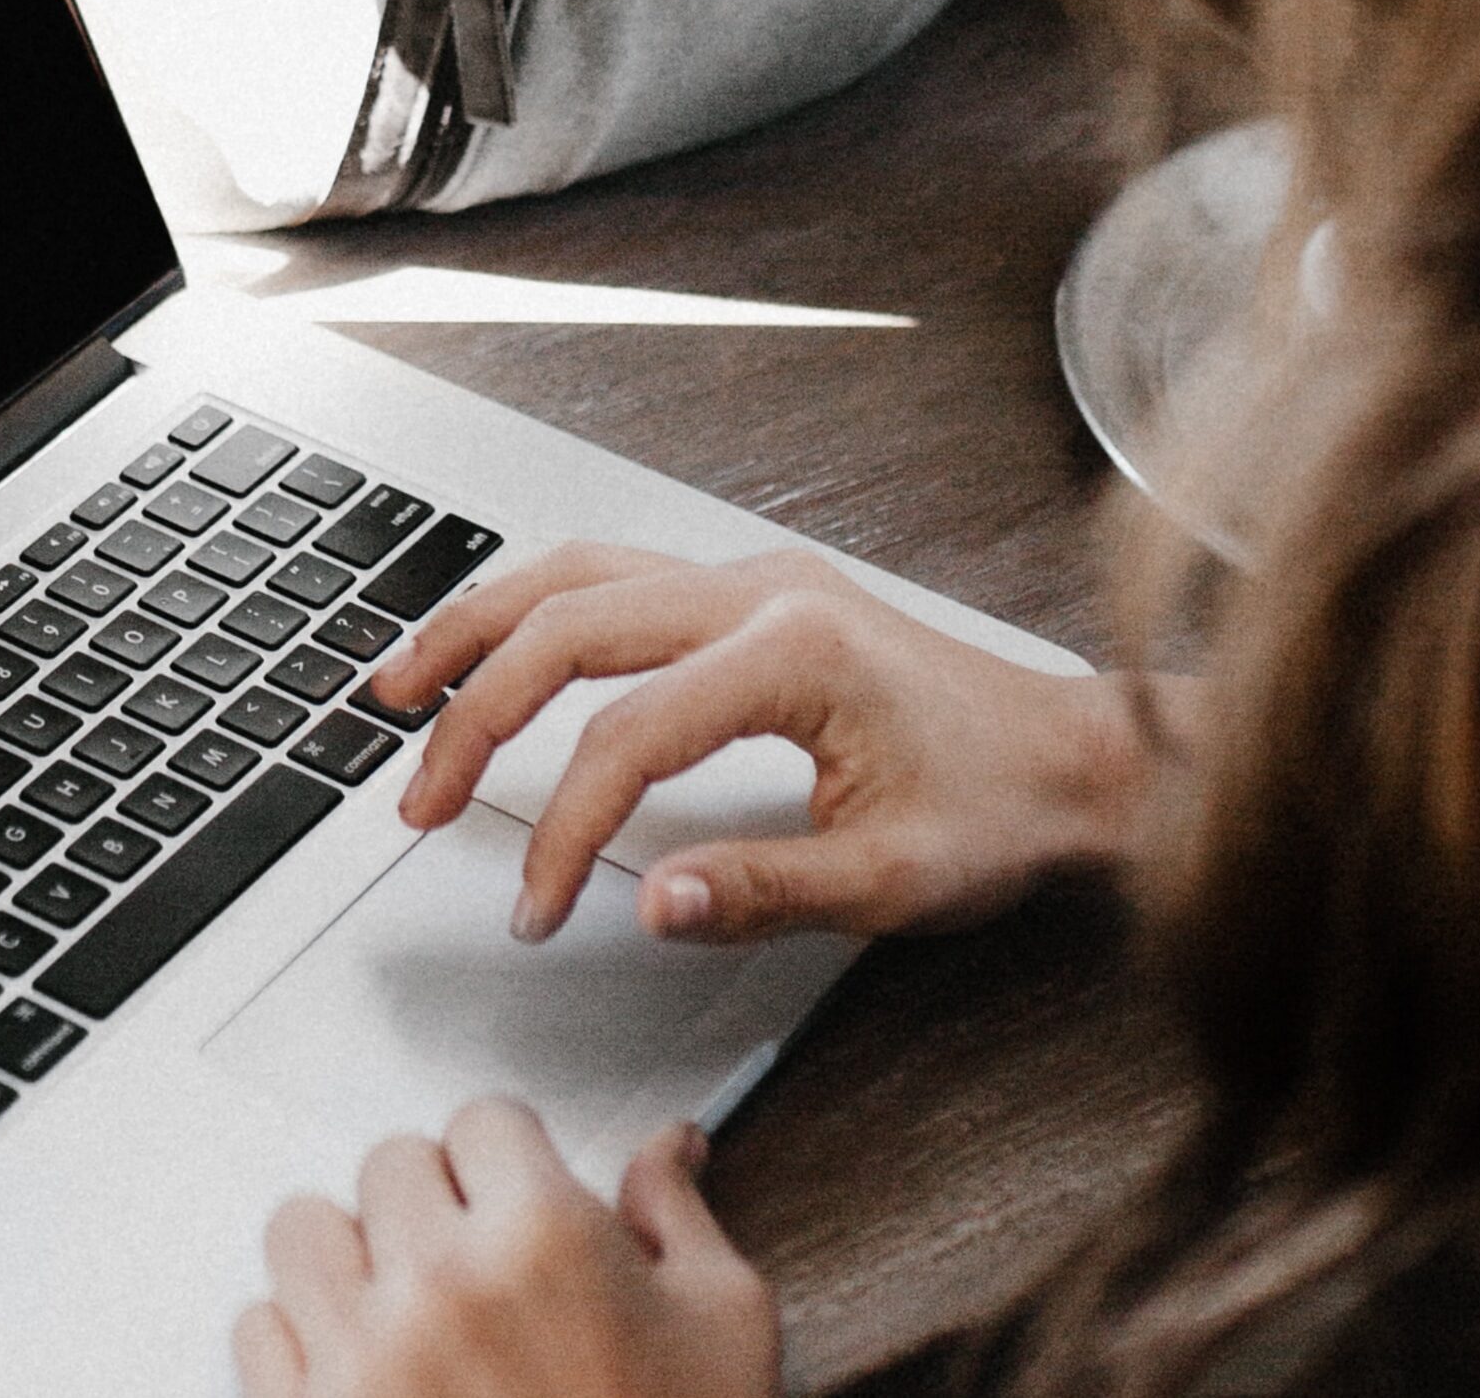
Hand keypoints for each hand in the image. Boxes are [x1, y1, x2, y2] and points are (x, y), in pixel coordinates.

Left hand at [237, 1104, 778, 1397]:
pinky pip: (257, 1328)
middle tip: (476, 1262)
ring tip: (401, 1302)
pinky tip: (363, 1366)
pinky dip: (300, 1340)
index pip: (484, 1120)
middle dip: (434, 1201)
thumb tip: (666, 1146)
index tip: (520, 1199)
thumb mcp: (724, 1329)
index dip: (511, 1160)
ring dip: (349, 1255)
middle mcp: (440, 1282)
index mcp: (543, 1238)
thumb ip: (679, 1218)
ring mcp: (363, 1356)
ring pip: (303, 1230)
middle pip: (389, 1163)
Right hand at [373, 541, 1160, 944]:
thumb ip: (762, 889)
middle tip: (418, 799)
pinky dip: (533, 610)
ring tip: (399, 689)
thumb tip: (649, 902)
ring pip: (575, 573)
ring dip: (479, 629)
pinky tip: (493, 648)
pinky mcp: (752, 591)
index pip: (626, 736)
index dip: (562, 829)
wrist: (1080, 757)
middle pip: (568, 625)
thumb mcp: (893, 881)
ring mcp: (753, 578)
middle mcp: (762, 590)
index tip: (536, 906)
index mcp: (795, 652)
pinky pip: (612, 575)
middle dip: (474, 714)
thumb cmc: (1004, 811)